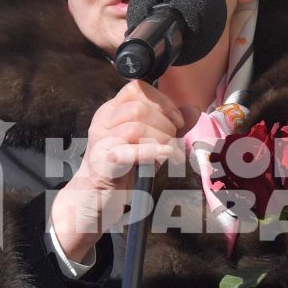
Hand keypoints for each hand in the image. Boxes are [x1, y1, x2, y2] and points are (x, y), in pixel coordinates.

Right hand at [51, 81, 191, 263]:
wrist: (94, 199)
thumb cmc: (123, 170)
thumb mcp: (149, 143)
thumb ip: (170, 125)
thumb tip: (193, 109)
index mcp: (112, 111)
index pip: (137, 88)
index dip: (162, 101)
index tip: (176, 120)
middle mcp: (103, 121)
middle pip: (138, 108)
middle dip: (164, 123)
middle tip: (172, 141)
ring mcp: (101, 141)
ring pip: (135, 127)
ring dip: (161, 139)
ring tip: (168, 153)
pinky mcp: (103, 162)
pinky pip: (130, 150)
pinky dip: (153, 151)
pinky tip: (167, 155)